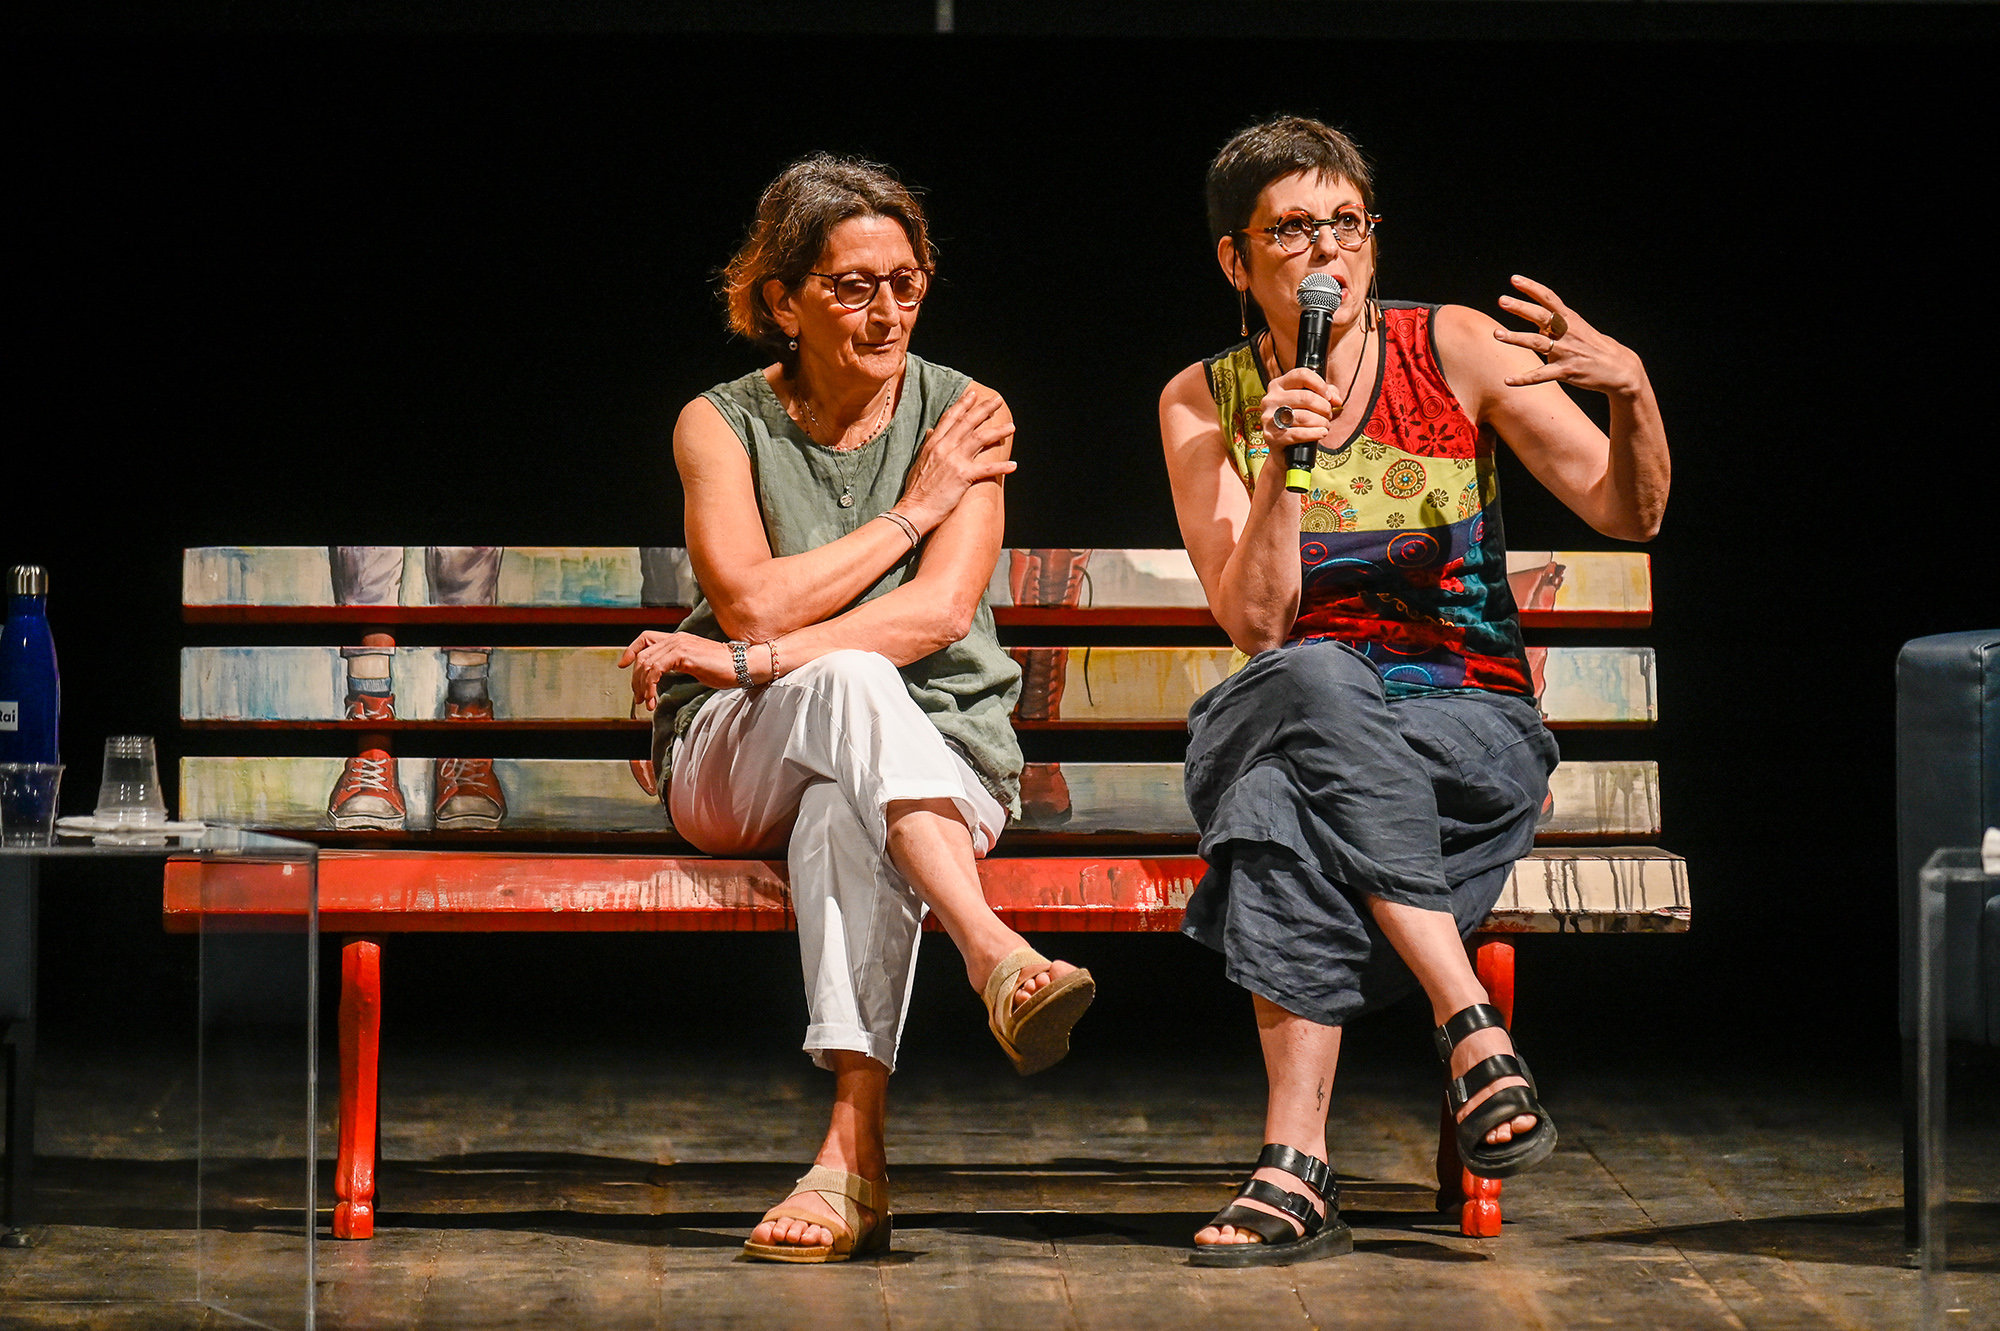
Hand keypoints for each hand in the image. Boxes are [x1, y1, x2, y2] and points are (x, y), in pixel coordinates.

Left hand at [617, 630, 739, 708]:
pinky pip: (656, 670)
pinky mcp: (683, 655)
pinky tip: (654, 699)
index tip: (623, 665)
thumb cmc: (723, 669)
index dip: (631, 650)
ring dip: (642, 686)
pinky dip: (651, 686)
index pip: (645, 638)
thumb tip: (662, 676)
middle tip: (639, 699)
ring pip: (646, 664)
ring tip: (647, 703)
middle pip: (642, 655)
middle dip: (636, 679)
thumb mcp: (695, 665)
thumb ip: (678, 665)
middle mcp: (676, 638)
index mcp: (678, 639)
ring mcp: (679, 644)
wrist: (742, 666)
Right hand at [897, 385, 1017, 532]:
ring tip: (1012, 427)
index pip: (950, 418)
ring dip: (998, 431)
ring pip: (980, 438)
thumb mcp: (919, 462)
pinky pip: (987, 469)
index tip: (973, 394)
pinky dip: (1001, 467)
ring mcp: (954, 460)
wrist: (914, 509)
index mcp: (933, 444)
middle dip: (984, 409)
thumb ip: (928, 445)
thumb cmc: (916, 490)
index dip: (963, 404)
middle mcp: (944, 448)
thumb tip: (932, 431)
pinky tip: (1013, 465)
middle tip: (997, 400)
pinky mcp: (963, 476)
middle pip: (968, 422)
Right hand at [1259, 367, 1336, 448]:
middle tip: (1329, 415)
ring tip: (1326, 425)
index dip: (1320, 384)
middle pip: (1305, 397)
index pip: (1302, 375)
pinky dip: (1314, 433)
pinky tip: (1322, 433)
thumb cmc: (1298, 422)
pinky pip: (1298, 433)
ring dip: (1321, 422)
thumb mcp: (1311, 403)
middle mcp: (1270, 399)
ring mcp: (1269, 418)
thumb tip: (1336, 399)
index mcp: (1278, 385)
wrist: (1283, 450)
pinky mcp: (1271, 436)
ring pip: (1303, 416)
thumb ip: (1326, 395)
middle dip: (1324, 407)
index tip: (1329, 396)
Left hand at [1495, 275, 1646, 397]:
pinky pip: (1541, 375)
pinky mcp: (1566, 371)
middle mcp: (1567, 332)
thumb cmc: (1594, 347)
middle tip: (1502, 300)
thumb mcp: (1578, 329)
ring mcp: (1566, 352)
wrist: (1619, 368)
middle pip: (1541, 316)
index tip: (1514, 279)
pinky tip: (1508, 380)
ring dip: (1516, 338)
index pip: (1549, 298)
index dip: (1532, 288)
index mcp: (1570, 320)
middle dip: (1521, 308)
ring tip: (1497, 334)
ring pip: (1537, 343)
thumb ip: (1557, 326)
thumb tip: (1538, 325)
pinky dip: (1524, 378)